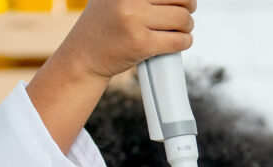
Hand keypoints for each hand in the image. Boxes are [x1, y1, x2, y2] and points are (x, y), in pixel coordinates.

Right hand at [62, 0, 195, 81]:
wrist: (84, 56)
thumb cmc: (101, 25)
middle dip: (188, 4)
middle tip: (187, 10)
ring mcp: (135, 21)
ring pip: (181, 19)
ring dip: (188, 25)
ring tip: (184, 28)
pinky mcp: (141, 44)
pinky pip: (176, 41)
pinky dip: (185, 41)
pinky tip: (183, 41)